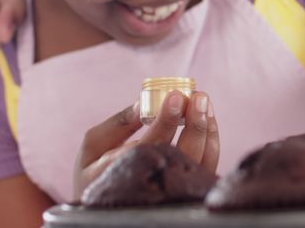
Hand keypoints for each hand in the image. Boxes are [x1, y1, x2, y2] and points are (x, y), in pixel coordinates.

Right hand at [74, 91, 218, 197]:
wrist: (104, 208)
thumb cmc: (96, 170)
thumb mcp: (93, 145)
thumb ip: (118, 124)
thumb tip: (144, 103)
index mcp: (121, 174)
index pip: (151, 145)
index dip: (166, 121)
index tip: (176, 97)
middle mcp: (150, 189)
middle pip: (182, 155)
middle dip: (194, 123)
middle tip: (199, 97)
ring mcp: (172, 193)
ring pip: (201, 162)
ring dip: (206, 129)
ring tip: (203, 103)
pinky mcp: (186, 192)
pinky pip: (207, 166)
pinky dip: (211, 141)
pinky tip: (207, 119)